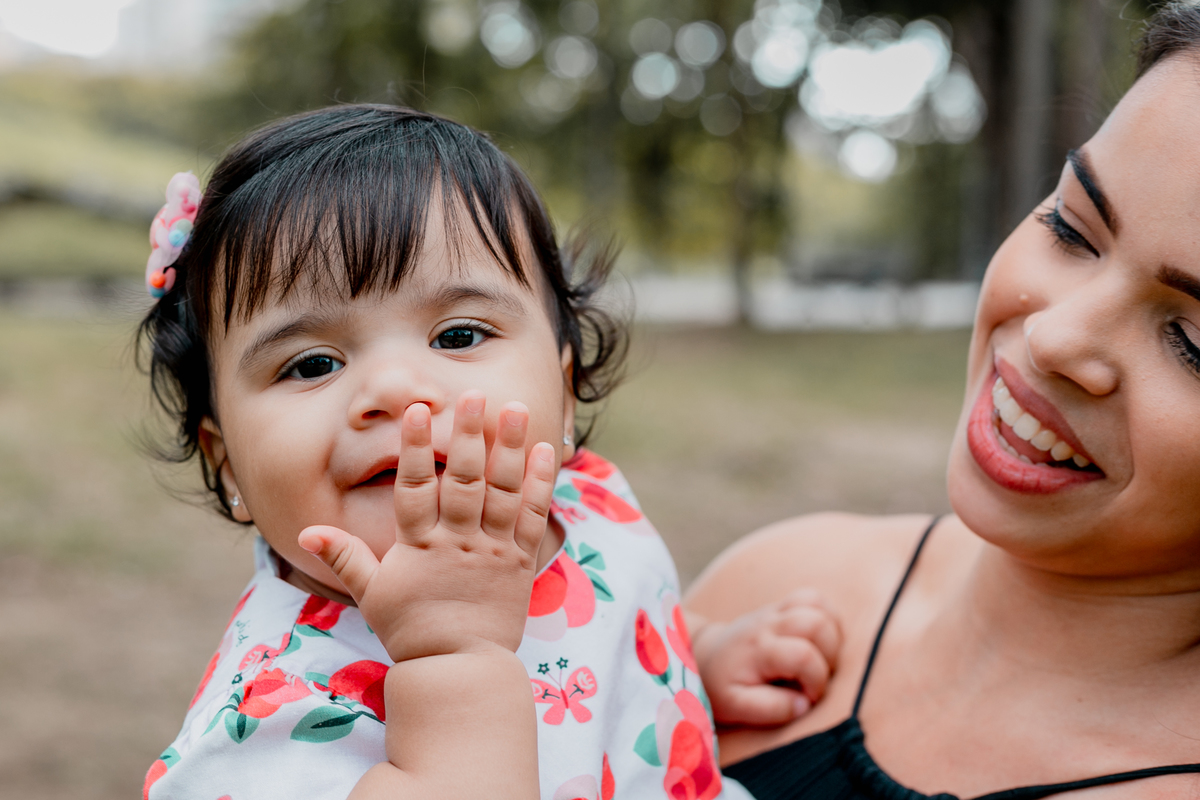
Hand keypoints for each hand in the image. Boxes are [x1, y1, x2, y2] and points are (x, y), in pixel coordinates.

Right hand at [298, 392, 556, 662]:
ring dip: (509, 448)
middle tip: (474, 394)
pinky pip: (532, 517)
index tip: (419, 412)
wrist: (458, 668)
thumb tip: (306, 532)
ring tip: (514, 407)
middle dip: (468, 435)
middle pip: (463, 481)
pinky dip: (538, 483)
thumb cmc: (411, 629)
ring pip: (502, 492)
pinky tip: (543, 449)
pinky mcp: (520, 562)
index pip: (414, 488)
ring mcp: (492, 550)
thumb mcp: (371, 594)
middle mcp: (457, 542)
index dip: (416, 448)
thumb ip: (345, 557)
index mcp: (419, 547)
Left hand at [692, 589, 840, 726]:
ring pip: (818, 605)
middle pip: (817, 623)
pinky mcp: (782, 607)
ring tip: (821, 658)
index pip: (802, 655)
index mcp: (758, 650)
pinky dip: (828, 618)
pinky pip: (814, 598)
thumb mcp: (735, 706)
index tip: (808, 697)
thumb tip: (805, 703)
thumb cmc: (723, 686)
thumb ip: (771, 708)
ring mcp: (775, 611)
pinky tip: (820, 642)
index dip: (817, 681)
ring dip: (832, 635)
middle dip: (830, 656)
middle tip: (816, 676)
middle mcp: (768, 624)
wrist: (705, 658)